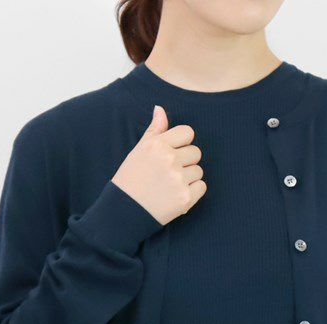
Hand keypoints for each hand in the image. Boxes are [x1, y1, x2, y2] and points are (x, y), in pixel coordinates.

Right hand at [112, 104, 206, 225]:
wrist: (124, 211)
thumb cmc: (131, 179)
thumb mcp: (139, 151)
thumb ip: (154, 130)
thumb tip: (160, 109)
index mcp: (157, 145)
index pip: (187, 132)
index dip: (182, 143)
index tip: (173, 153)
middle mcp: (169, 160)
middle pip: (196, 152)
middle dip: (186, 161)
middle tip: (169, 173)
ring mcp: (178, 180)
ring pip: (199, 170)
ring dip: (188, 177)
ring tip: (170, 185)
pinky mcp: (185, 198)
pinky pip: (202, 186)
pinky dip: (193, 191)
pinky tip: (176, 194)